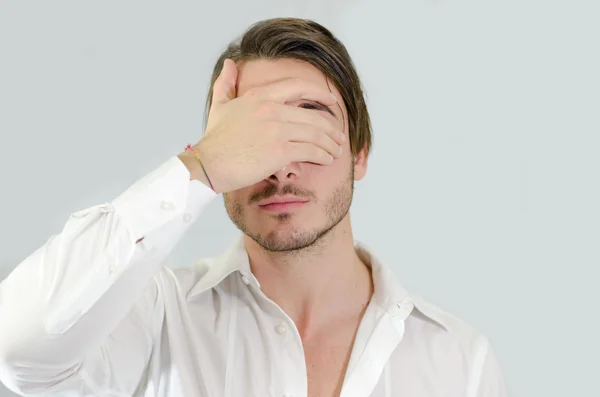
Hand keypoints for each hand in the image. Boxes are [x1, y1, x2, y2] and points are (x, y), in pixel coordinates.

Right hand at [192, 59, 344, 192]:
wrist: (208, 165)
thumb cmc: (215, 139)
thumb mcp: (220, 105)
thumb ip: (226, 83)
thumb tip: (229, 63)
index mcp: (260, 96)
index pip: (299, 87)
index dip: (320, 93)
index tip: (332, 102)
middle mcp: (270, 108)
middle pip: (313, 115)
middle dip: (332, 127)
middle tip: (339, 136)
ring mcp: (276, 129)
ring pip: (316, 133)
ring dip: (331, 143)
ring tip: (337, 151)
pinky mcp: (279, 151)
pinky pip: (310, 151)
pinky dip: (323, 155)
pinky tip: (327, 159)